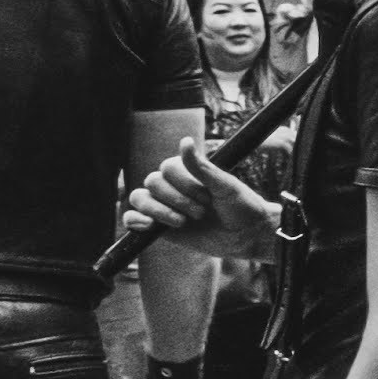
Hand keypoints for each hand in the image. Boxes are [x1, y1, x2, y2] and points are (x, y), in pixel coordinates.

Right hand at [123, 141, 285, 257]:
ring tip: (183, 222)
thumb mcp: (225, 186)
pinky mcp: (157, 226)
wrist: (245, 237)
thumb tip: (185, 141)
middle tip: (202, 212)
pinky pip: (131, 218)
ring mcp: (163, 205)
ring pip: (139, 198)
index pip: (167, 167)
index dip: (185, 184)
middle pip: (152, 182)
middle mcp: (172, 186)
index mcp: (187, 172)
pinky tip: (150, 225)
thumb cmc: (240, 207)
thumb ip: (201, 167)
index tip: (208, 197)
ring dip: (161, 211)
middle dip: (177, 199)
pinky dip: (135, 220)